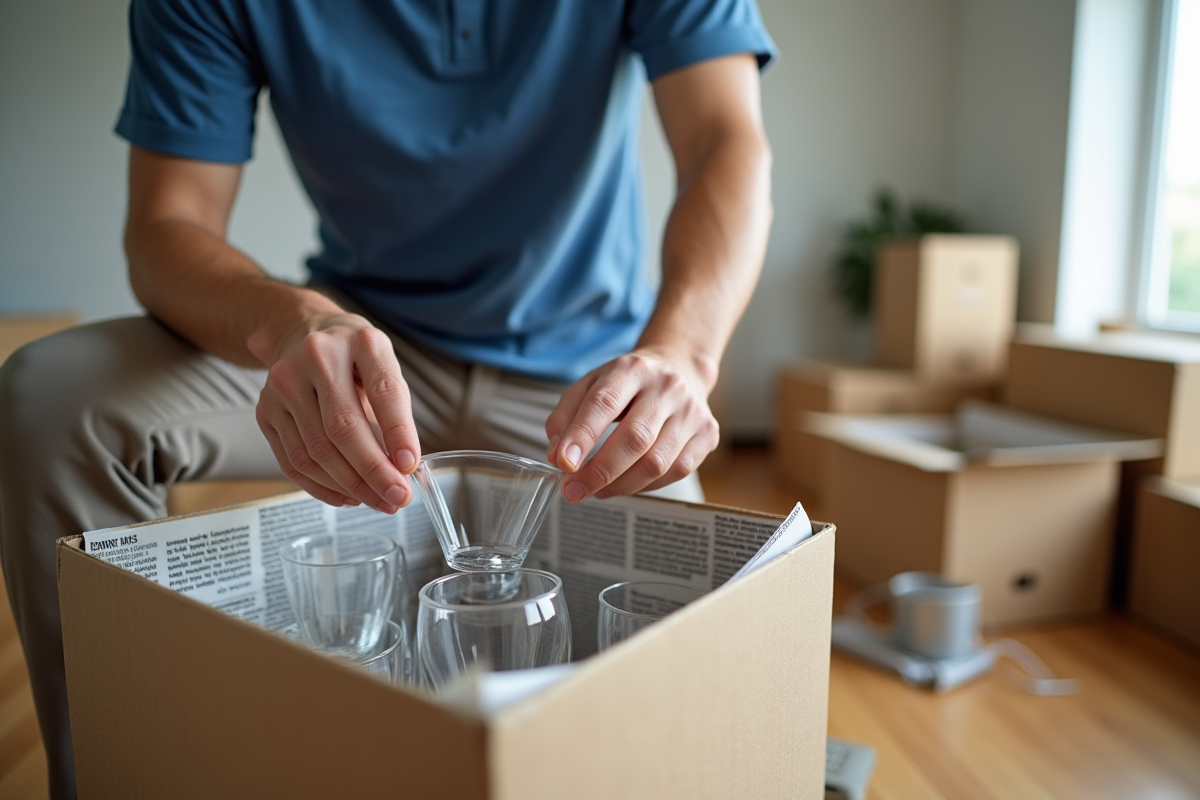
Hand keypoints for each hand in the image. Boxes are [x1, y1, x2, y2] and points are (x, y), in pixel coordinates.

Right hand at [252, 313, 420, 512]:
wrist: (301, 332)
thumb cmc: (353, 357)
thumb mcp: (382, 366)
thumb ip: (394, 413)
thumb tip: (403, 468)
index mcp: (360, 341)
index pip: (383, 390)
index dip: (398, 432)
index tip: (410, 466)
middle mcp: (318, 356)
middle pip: (343, 427)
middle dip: (374, 471)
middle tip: (397, 498)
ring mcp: (285, 382)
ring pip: (316, 451)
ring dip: (351, 486)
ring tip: (377, 500)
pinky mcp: (265, 409)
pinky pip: (293, 461)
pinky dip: (323, 487)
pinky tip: (347, 496)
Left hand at [545, 349, 718, 501]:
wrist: (680, 368)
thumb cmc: (628, 383)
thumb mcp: (590, 385)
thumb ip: (565, 417)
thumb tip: (557, 457)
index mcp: (632, 369)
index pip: (604, 403)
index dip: (581, 436)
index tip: (563, 464)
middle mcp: (667, 387)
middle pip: (635, 439)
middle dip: (599, 472)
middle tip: (574, 491)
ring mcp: (692, 412)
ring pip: (656, 463)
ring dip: (620, 485)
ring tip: (597, 490)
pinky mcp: (707, 434)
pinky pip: (675, 472)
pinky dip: (646, 486)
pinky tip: (627, 483)